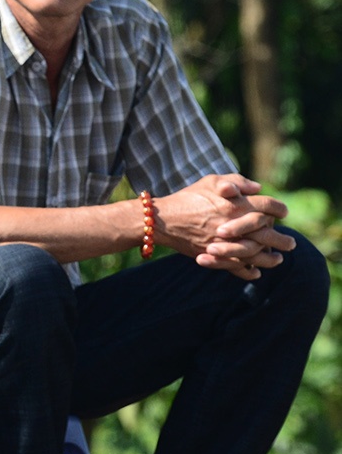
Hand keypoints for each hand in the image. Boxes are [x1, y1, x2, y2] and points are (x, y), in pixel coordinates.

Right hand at [154, 175, 294, 279]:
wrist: (162, 220)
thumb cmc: (187, 198)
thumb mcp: (210, 181)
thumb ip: (235, 181)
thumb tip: (257, 188)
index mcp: (236, 204)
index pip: (269, 205)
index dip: (279, 209)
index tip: (282, 212)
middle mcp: (235, 224)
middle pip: (269, 233)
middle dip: (283, 239)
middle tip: (291, 243)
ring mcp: (226, 243)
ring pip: (257, 254)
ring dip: (271, 258)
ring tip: (278, 259)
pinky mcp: (216, 256)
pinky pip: (238, 268)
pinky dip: (249, 272)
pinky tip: (256, 272)